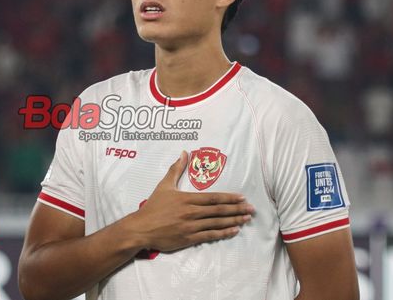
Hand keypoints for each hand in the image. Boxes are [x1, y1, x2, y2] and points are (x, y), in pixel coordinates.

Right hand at [127, 151, 253, 252]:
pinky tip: (233, 231)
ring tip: (246, 219)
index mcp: (187, 199)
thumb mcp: (164, 185)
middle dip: (237, 209)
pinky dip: (222, 233)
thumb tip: (183, 153)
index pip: (213, 198)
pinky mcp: (188, 238)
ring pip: (216, 223)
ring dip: (233, 221)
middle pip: (218, 210)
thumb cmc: (153, 207)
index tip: (242, 198)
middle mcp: (191, 212)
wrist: (141, 228)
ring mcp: (190, 226)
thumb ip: (176, 169)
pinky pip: (209, 235)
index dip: (229, 198)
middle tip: (251, 209)